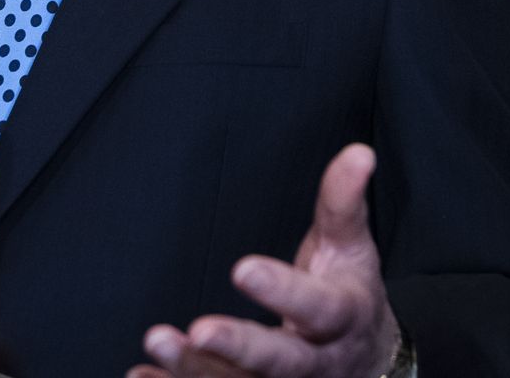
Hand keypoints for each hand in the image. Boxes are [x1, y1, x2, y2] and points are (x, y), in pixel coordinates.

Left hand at [129, 144, 400, 377]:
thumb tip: (359, 153)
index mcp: (342, 318)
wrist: (367, 364)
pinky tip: (143, 374)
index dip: (282, 292)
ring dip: (194, 370)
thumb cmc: (349, 294)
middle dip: (239, 348)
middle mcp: (315, 363)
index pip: (317, 307)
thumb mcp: (353, 248)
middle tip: (200, 330)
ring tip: (157, 340)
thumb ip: (344, 203)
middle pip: (281, 363)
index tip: (242, 269)